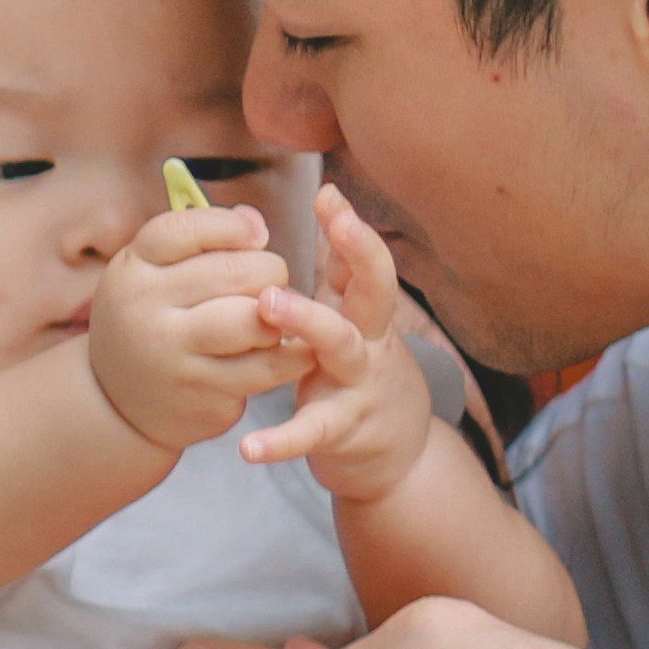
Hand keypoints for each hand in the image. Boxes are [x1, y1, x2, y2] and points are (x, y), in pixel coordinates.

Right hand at [78, 216, 309, 457]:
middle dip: (270, 271)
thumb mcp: (152, 273)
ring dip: (279, 316)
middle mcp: (147, 310)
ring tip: (273, 317)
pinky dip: (290, 355)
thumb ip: (200, 240)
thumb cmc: (149, 321)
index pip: (187, 229)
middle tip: (270, 282)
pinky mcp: (203, 394)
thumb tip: (254, 222)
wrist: (117, 400)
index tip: (256, 236)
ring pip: (254, 321)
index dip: (233, 226)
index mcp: (133, 269)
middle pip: (236, 272)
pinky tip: (289, 348)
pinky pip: (266, 367)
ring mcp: (174, 357)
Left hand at [233, 206, 450, 501]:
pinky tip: (248, 447)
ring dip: (310, 322)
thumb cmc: (365, 372)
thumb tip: (329, 193)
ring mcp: (361, 385)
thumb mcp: (358, 318)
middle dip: (354, 258)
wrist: (400, 456)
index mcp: (365, 313)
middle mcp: (371, 342)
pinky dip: (281, 441)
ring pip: (342, 348)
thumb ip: (343, 265)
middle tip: (327, 225)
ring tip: (267, 304)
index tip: (328, 194)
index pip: (365, 262)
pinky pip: (312, 432)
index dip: (351, 229)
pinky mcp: (345, 431)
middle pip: (373, 293)